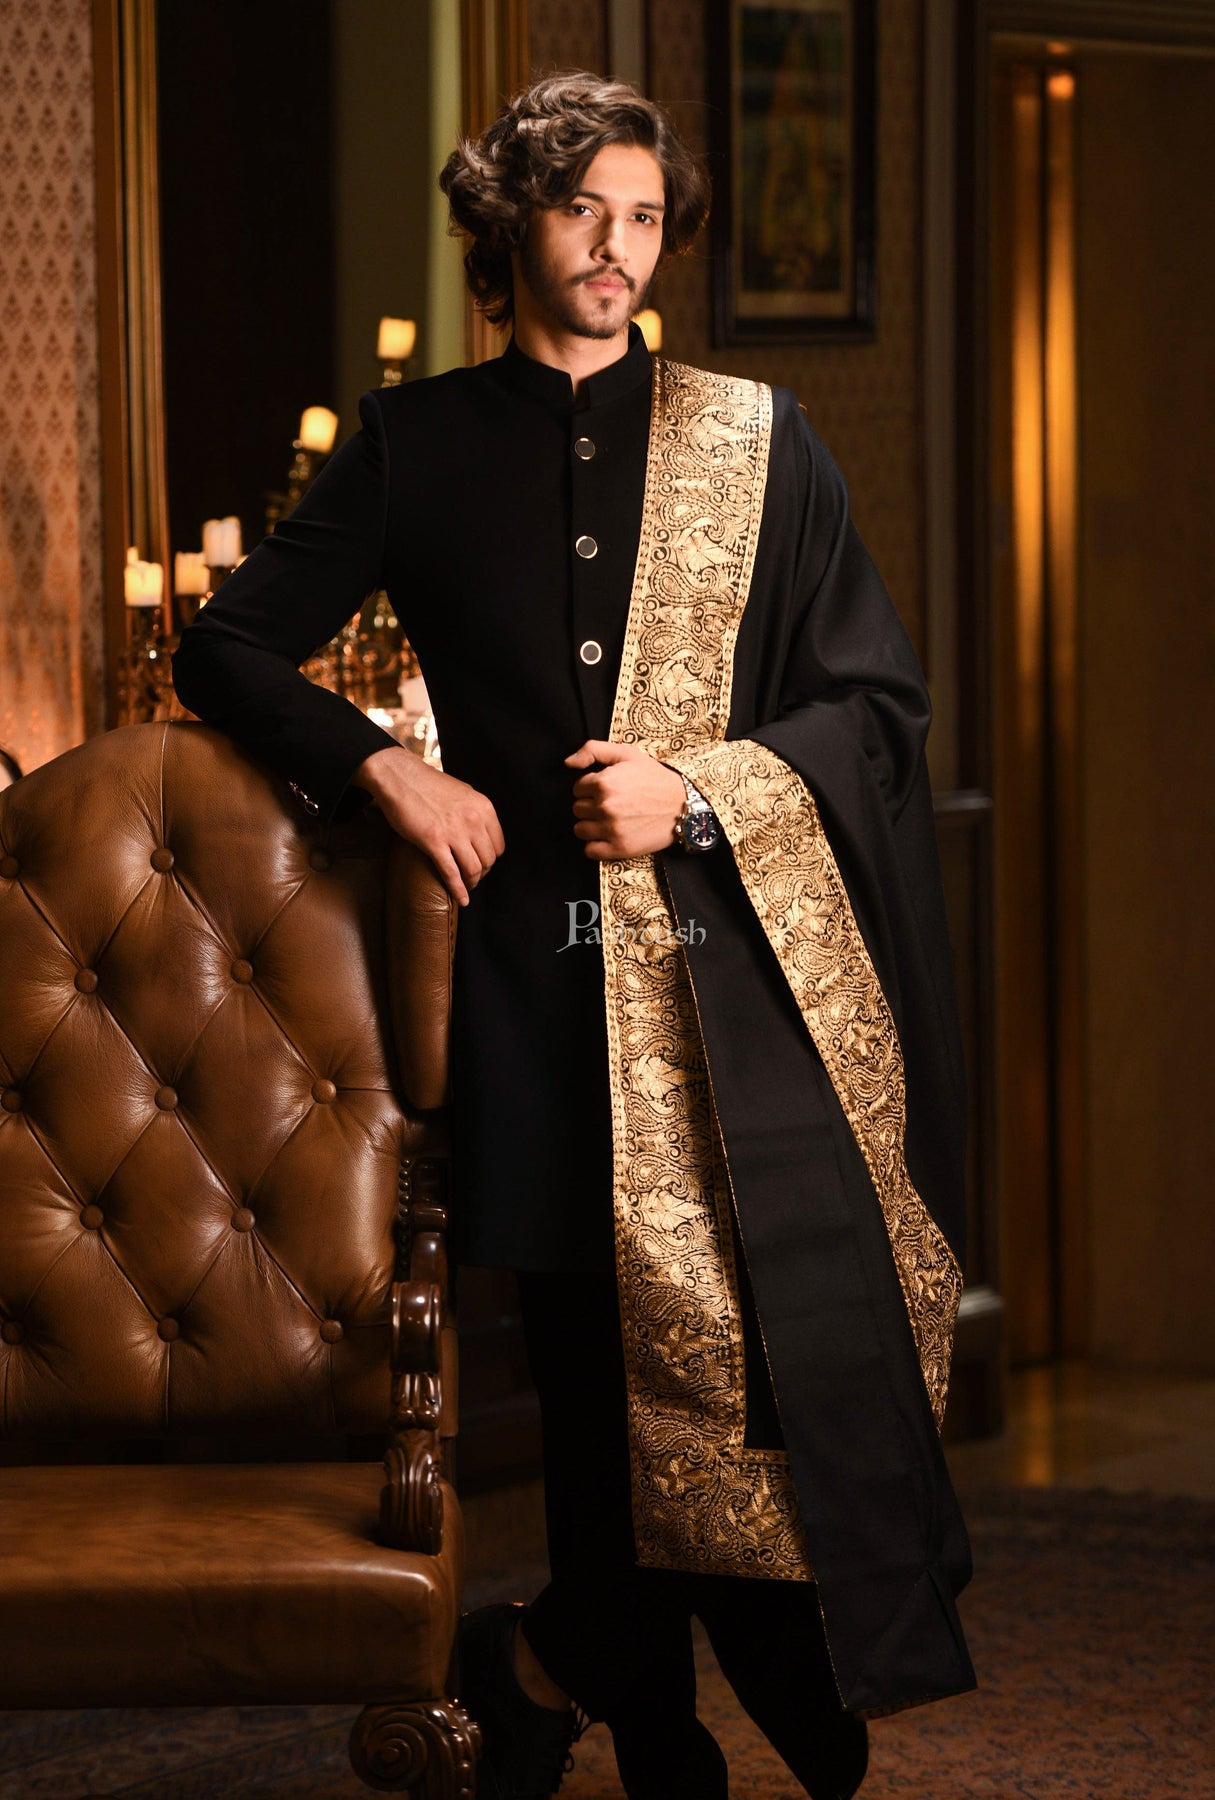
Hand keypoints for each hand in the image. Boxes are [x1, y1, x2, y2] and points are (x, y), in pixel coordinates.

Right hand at [353, 745, 503, 906]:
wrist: (399, 777)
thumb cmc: (427, 785)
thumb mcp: (463, 793)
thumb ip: (475, 811)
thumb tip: (482, 830)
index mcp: (483, 807)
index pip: (498, 845)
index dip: (490, 860)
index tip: (482, 864)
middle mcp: (474, 820)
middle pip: (488, 860)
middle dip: (482, 873)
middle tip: (472, 877)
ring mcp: (454, 831)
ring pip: (473, 869)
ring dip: (471, 882)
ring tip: (466, 886)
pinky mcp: (434, 841)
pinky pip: (451, 873)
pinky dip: (458, 890)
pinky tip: (462, 900)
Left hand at [564, 738, 685, 858]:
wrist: (683, 804)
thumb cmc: (655, 778)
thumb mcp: (627, 754)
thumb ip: (593, 750)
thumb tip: (567, 762)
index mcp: (604, 782)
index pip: (577, 789)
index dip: (591, 788)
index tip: (607, 790)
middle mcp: (605, 807)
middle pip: (577, 809)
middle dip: (590, 805)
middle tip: (610, 804)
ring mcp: (611, 829)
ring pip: (580, 829)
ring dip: (590, 825)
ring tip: (609, 820)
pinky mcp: (619, 848)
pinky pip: (589, 851)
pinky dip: (595, 845)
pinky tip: (608, 836)